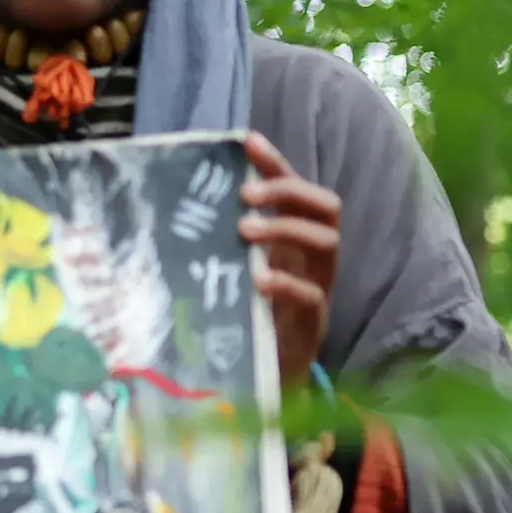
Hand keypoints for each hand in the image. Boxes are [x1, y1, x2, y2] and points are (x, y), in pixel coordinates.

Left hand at [240, 130, 342, 393]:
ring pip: (328, 243)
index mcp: (295, 234)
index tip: (247, 142)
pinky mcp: (314, 321)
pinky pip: (312, 295)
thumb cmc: (248, 307)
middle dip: (289, 191)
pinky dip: (286, 283)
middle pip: (327, 207)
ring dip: (287, 230)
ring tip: (245, 231)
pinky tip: (257, 280)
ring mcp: (319, 285)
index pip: (295, 187)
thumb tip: (183, 197)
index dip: (276, 162)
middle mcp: (313, 255)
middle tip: (247, 196)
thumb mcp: (235, 264)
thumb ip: (223, 235)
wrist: (265, 371)